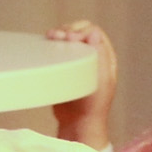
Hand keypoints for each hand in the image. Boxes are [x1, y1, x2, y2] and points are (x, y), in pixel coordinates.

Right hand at [48, 21, 119, 149]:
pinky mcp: (65, 66)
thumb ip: (100, 56)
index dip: (81, 31)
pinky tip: (46, 42)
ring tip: (51, 37)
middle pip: (80, 31)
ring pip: (68, 37)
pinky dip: (53, 43)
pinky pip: (59, 49)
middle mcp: (93, 55)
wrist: (78, 122)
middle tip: (59, 37)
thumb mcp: (101, 80)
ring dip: (59, 33)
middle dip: (69, 29)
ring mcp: (78, 60)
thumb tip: (94, 34)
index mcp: (105, 57)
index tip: (70, 40)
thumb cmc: (92, 104)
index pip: (94, 32)